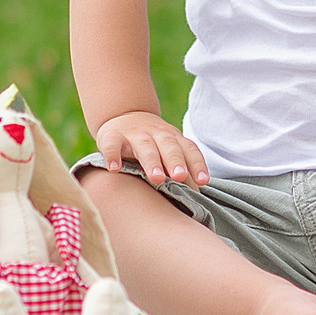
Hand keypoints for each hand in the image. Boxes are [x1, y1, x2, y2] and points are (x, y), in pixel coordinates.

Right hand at [92, 111, 209, 186]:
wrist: (124, 117)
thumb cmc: (153, 144)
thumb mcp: (169, 152)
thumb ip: (183, 172)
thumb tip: (198, 197)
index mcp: (173, 139)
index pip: (189, 149)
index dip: (197, 164)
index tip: (202, 181)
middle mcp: (157, 135)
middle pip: (169, 146)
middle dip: (175, 161)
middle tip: (180, 177)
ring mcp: (134, 135)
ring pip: (145, 146)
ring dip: (151, 161)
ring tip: (156, 179)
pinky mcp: (112, 136)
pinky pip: (112, 145)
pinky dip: (112, 156)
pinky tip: (114, 169)